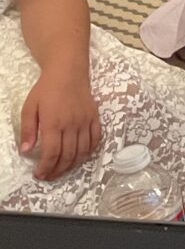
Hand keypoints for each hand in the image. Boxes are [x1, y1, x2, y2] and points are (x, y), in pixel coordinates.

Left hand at [20, 67, 100, 181]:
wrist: (68, 72)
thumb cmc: (46, 89)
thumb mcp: (29, 108)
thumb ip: (27, 130)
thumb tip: (25, 150)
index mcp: (53, 123)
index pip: (52, 153)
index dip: (46, 167)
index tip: (39, 175)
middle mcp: (72, 124)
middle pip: (68, 155)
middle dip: (58, 170)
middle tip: (49, 176)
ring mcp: (85, 121)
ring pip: (83, 151)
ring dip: (72, 165)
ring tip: (62, 170)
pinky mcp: (95, 118)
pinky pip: (96, 139)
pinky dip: (89, 152)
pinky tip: (80, 156)